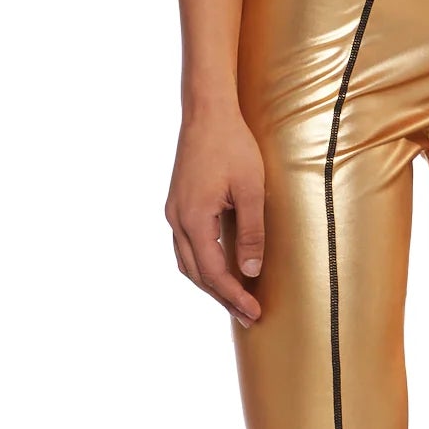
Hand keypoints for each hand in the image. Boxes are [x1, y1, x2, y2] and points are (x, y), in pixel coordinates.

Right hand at [165, 107, 266, 325]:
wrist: (207, 112)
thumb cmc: (233, 146)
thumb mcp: (251, 190)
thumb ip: (251, 232)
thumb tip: (250, 272)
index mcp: (193, 218)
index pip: (213, 272)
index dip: (234, 296)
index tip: (254, 313)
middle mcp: (177, 219)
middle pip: (196, 273)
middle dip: (222, 297)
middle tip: (247, 316)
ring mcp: (174, 211)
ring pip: (187, 261)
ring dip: (209, 284)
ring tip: (234, 299)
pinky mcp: (178, 203)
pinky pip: (186, 245)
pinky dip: (201, 264)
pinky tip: (217, 268)